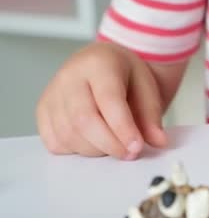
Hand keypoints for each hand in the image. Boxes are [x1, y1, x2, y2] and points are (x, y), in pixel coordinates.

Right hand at [36, 42, 167, 158]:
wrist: (107, 66)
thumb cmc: (127, 76)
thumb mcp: (147, 88)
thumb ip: (152, 116)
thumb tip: (158, 141)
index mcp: (99, 63)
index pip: (108, 100)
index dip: (123, 128)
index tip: (137, 148)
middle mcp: (69, 76)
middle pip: (83, 120)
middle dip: (110, 144)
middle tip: (130, 153)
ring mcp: (52, 93)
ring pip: (68, 134)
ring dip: (95, 149)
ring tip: (115, 145)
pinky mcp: (42, 110)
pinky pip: (55, 141)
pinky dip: (76, 150)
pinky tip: (94, 142)